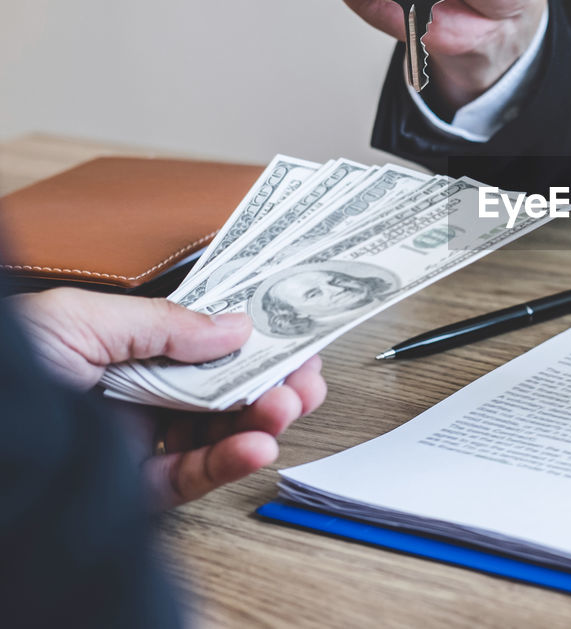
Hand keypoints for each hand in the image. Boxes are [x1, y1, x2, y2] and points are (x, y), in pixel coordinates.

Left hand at [10, 289, 325, 507]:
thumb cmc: (3, 366)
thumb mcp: (81, 319)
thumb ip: (163, 323)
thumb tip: (234, 326)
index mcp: (121, 343)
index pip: (205, 338)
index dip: (255, 335)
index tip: (296, 333)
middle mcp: (133, 390)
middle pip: (222, 385)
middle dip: (271, 378)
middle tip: (302, 376)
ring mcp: (135, 440)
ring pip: (218, 431)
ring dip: (263, 418)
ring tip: (284, 406)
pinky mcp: (132, 490)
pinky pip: (193, 477)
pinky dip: (231, 462)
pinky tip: (256, 445)